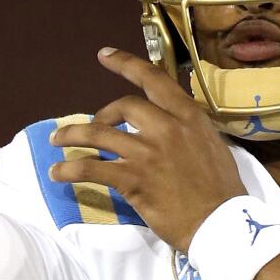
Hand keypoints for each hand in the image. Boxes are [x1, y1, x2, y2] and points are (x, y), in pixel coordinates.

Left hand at [49, 48, 242, 251]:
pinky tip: (58, 172)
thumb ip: (189, 131)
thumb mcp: (212, 146)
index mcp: (189, 116)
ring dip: (72, 135)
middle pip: (123, 106)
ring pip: (98, 134)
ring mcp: (147, 152)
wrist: (222, 224)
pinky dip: (70, 169)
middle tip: (93, 127)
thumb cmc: (222, 191)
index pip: (153, 80)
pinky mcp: (132, 178)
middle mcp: (166, 127)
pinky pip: (92, 167)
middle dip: (102, 115)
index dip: (126, 64)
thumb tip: (173, 128)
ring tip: (57, 140)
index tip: (104, 55)